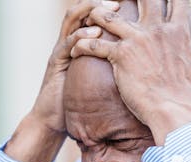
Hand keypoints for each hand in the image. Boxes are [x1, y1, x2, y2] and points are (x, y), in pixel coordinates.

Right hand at [5, 0, 119, 161]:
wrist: (52, 121)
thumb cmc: (76, 103)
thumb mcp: (97, 80)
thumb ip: (110, 69)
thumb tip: (138, 68)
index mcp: (79, 43)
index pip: (91, 15)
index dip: (106, 8)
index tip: (126, 5)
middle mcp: (68, 42)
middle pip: (81, 11)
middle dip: (99, 3)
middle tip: (118, 3)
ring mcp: (60, 51)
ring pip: (72, 20)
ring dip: (90, 12)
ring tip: (109, 10)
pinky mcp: (55, 62)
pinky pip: (67, 43)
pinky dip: (81, 36)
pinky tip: (95, 34)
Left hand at [70, 0, 190, 144]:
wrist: (175, 114)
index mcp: (178, 31)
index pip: (175, 0)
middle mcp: (157, 30)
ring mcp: (137, 40)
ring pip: (108, 16)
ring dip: (96, 14)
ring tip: (88, 18)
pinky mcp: (120, 56)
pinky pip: (93, 44)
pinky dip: (82, 45)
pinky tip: (74, 50)